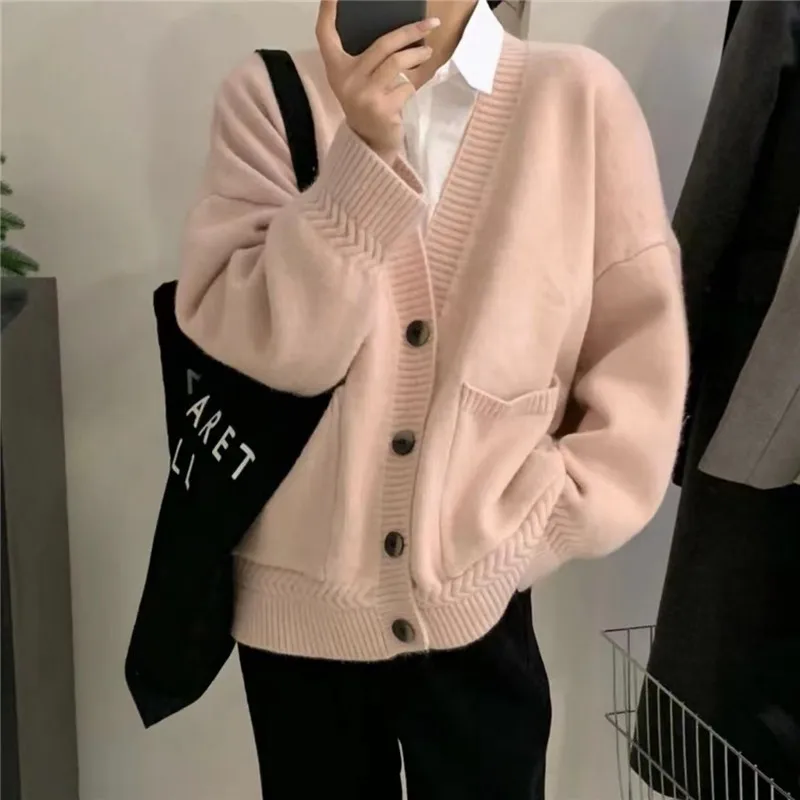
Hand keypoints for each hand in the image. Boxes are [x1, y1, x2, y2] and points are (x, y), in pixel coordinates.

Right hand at [316, 0, 439, 159]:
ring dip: (418, 55)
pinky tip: (411, 87)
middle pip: (382, 44)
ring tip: (427, 51)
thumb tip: (400, 31)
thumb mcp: (358, 79)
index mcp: (335, 68)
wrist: (369, 142)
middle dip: (410, 31)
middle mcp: (346, 80)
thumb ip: (368, 58)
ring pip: (398, 63)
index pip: (325, 34)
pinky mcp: (382, 109)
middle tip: (430, 24)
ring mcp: (364, 95)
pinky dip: (413, 85)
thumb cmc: (366, 103)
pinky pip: (406, 86)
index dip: (327, 11)